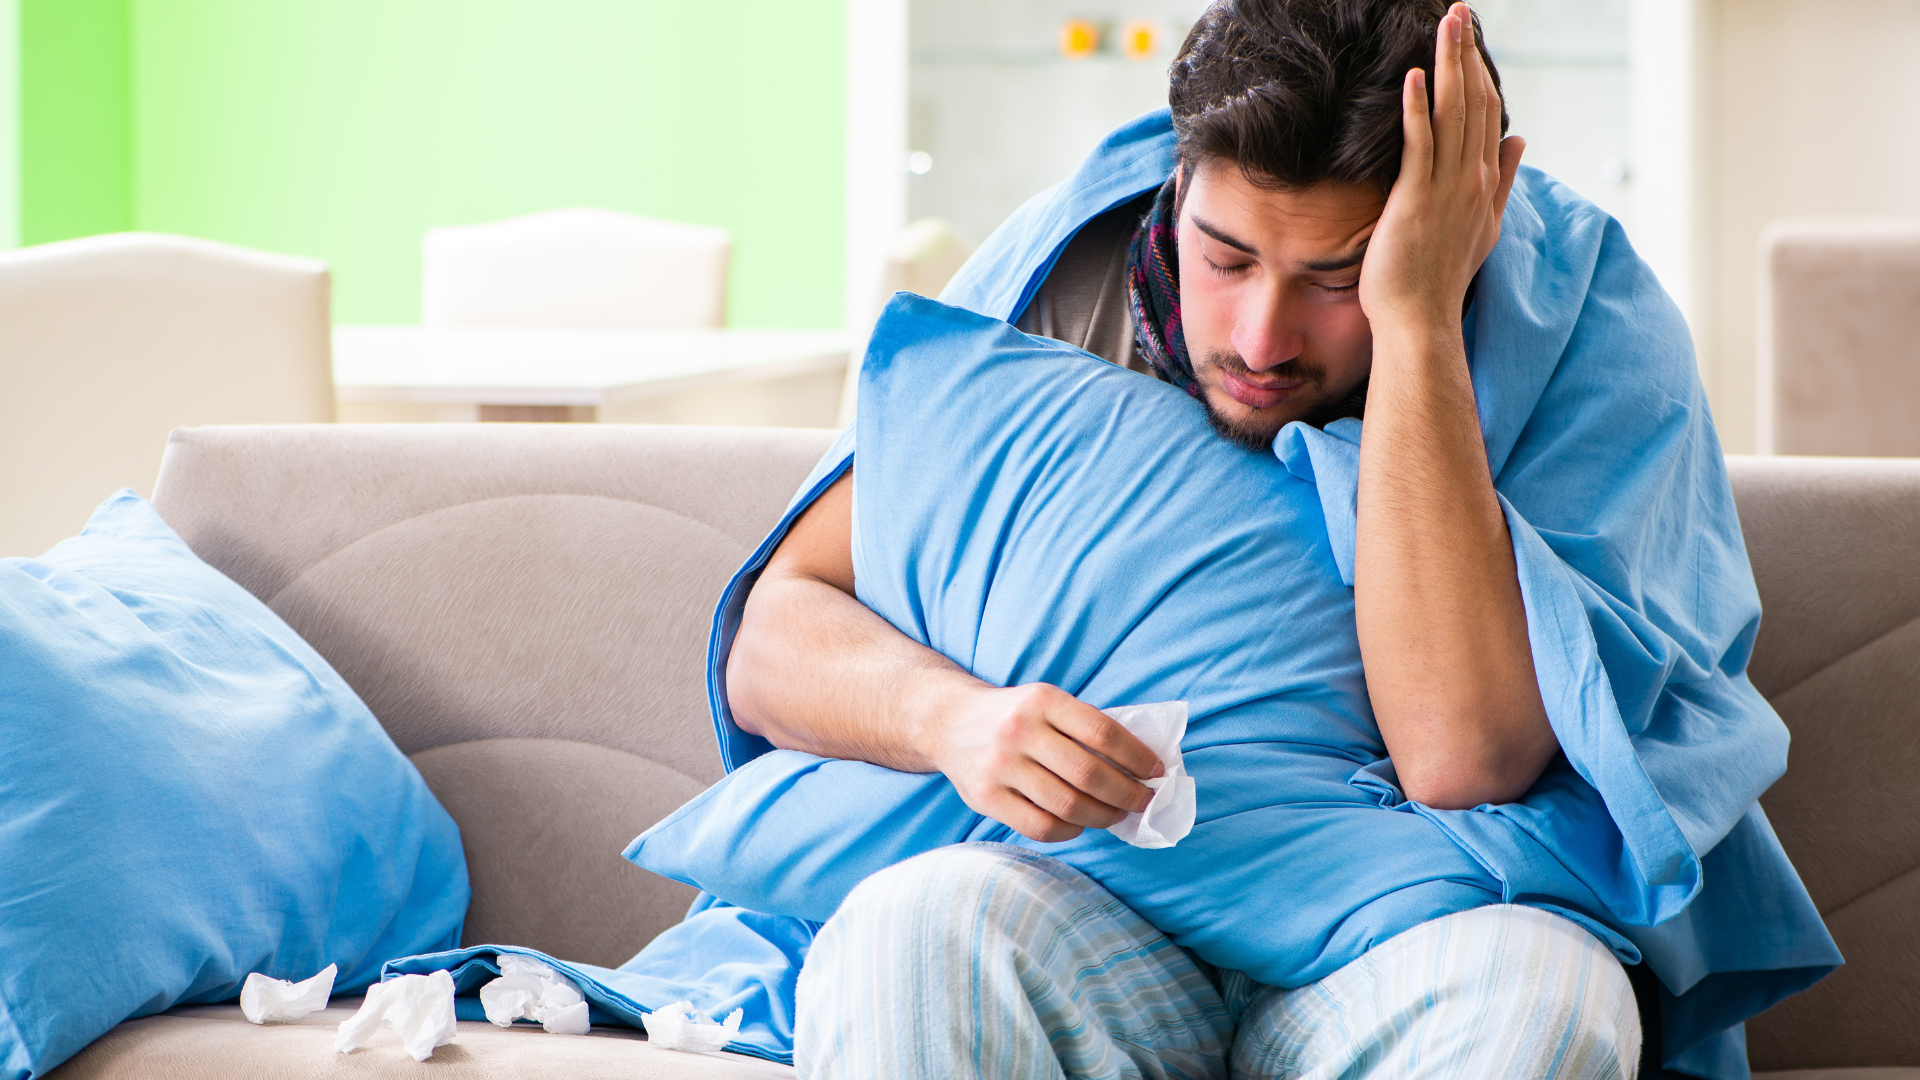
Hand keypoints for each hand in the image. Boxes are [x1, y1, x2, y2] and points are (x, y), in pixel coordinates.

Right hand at [917, 682, 1162, 843]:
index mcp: (1042, 701)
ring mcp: (1000, 767)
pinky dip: (1070, 831)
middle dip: (1128, 793)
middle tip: (1144, 801)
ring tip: (1117, 814)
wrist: (948, 722)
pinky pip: (1040, 826)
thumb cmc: (1013, 715)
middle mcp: (1019, 731)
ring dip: (1103, 816)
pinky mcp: (986, 798)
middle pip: (1089, 774)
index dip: (1137, 757)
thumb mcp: (1046, 702)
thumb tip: (1141, 765)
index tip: (1157, 772)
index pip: (1103, 733)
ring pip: (1067, 805)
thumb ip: (1084, 726)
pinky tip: (1080, 825)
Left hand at [1358, 2, 1524, 332]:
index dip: (1480, 70)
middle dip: (1468, 52)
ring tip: (1447, 22)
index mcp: (1484, 182)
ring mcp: (1446, 189)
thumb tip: (1520, 140)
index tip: (1472, 36)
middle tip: (1459, 10)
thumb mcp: (1483, 224)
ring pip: (1453, 114)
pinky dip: (1419, 108)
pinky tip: (1416, 76)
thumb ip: (1503, 180)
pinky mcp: (1416, 201)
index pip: (1487, 112)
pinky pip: (1420, 145)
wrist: (1421, 320)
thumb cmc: (1441, 278)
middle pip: (1475, 102)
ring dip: (1450, 64)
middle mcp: (1471, 179)